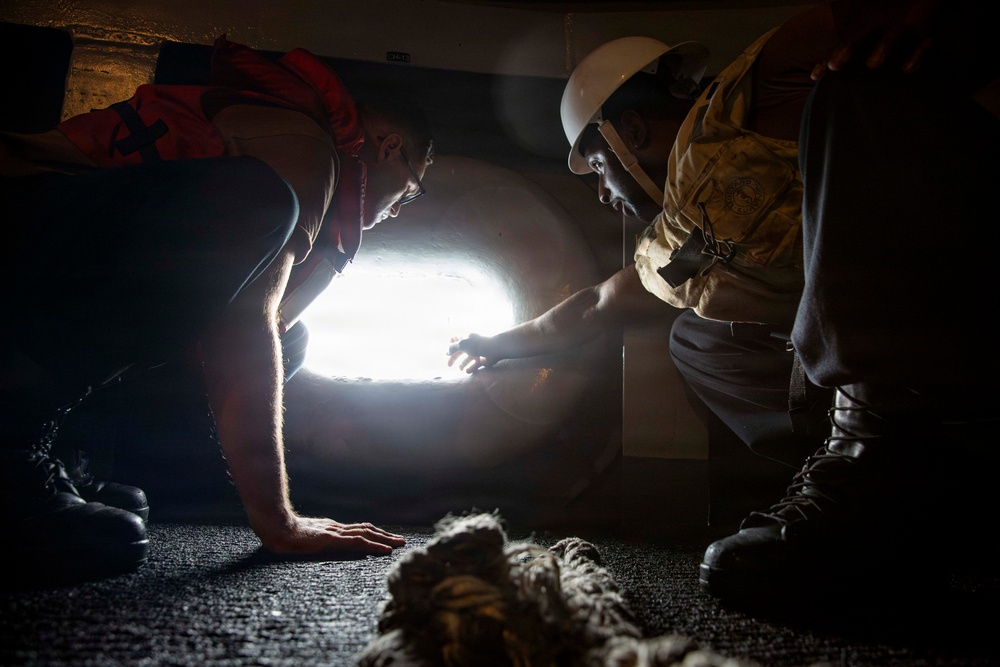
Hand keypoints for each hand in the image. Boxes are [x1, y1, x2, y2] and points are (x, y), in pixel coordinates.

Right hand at [256, 514, 405, 556]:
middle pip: (366, 530)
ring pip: (366, 534)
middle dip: (384, 535)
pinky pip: (358, 542)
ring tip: (399, 544)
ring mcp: (335, 533)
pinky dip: (374, 545)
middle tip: (401, 540)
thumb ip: (310, 539)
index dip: (372, 534)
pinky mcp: (333, 540)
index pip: (356, 530)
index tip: (385, 538)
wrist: (275, 528)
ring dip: (385, 539)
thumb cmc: (282, 535)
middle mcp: (336, 528)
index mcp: (330, 529)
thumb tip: (314, 543)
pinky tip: (386, 550)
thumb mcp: (300, 538)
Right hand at [447, 334, 495, 372]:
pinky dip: (471, 368)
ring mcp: (478, 352)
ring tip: (461, 369)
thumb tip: (446, 352)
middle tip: (449, 365)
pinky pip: (476, 365)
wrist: (494, 349)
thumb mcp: (462, 344)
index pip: (456, 340)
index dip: (451, 346)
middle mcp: (472, 344)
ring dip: (463, 364)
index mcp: (467, 338)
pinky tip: (467, 371)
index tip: (448, 353)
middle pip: (461, 351)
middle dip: (454, 358)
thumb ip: (452, 347)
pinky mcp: (484, 360)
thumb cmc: (477, 345)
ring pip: (468, 359)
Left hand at [812, 0, 944, 79]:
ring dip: (883, 47)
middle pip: (862, 34)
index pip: (843, 43)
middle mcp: (884, 25)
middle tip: (834, 67)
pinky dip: (917, 54)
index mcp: (867, 28)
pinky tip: (908, 69)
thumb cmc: (896, 36)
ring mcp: (906, 27)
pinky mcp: (928, 33)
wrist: (930, 10)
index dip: (828, 58)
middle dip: (847, 48)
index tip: (815, 77)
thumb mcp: (871, 42)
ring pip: (894, 34)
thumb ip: (854, 58)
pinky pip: (924, 43)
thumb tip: (831, 81)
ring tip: (872, 64)